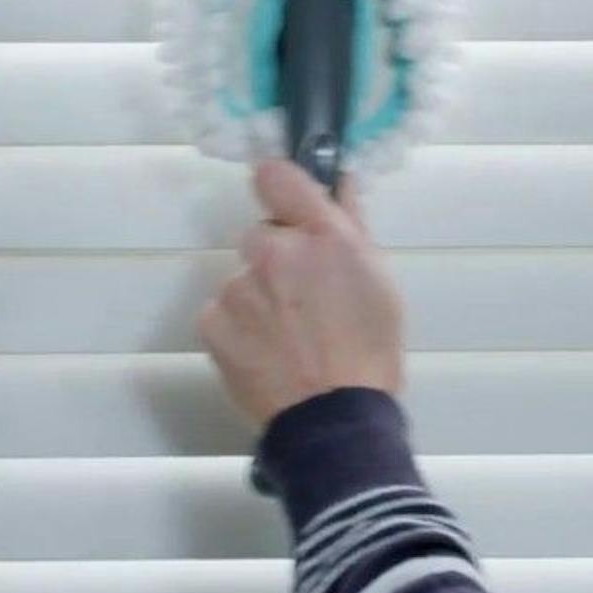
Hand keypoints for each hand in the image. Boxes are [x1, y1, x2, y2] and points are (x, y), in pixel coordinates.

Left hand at [197, 158, 405, 429]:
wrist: (333, 418)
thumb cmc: (371, 351)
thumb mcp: (380, 283)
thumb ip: (353, 226)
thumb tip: (341, 182)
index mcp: (321, 235)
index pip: (277, 174)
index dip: (282, 187)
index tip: (292, 208)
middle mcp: (273, 251)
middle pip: (263, 235)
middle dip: (279, 257)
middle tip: (304, 298)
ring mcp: (237, 287)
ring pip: (244, 278)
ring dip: (261, 297)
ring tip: (289, 338)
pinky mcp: (212, 322)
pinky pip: (224, 311)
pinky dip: (241, 327)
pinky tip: (266, 353)